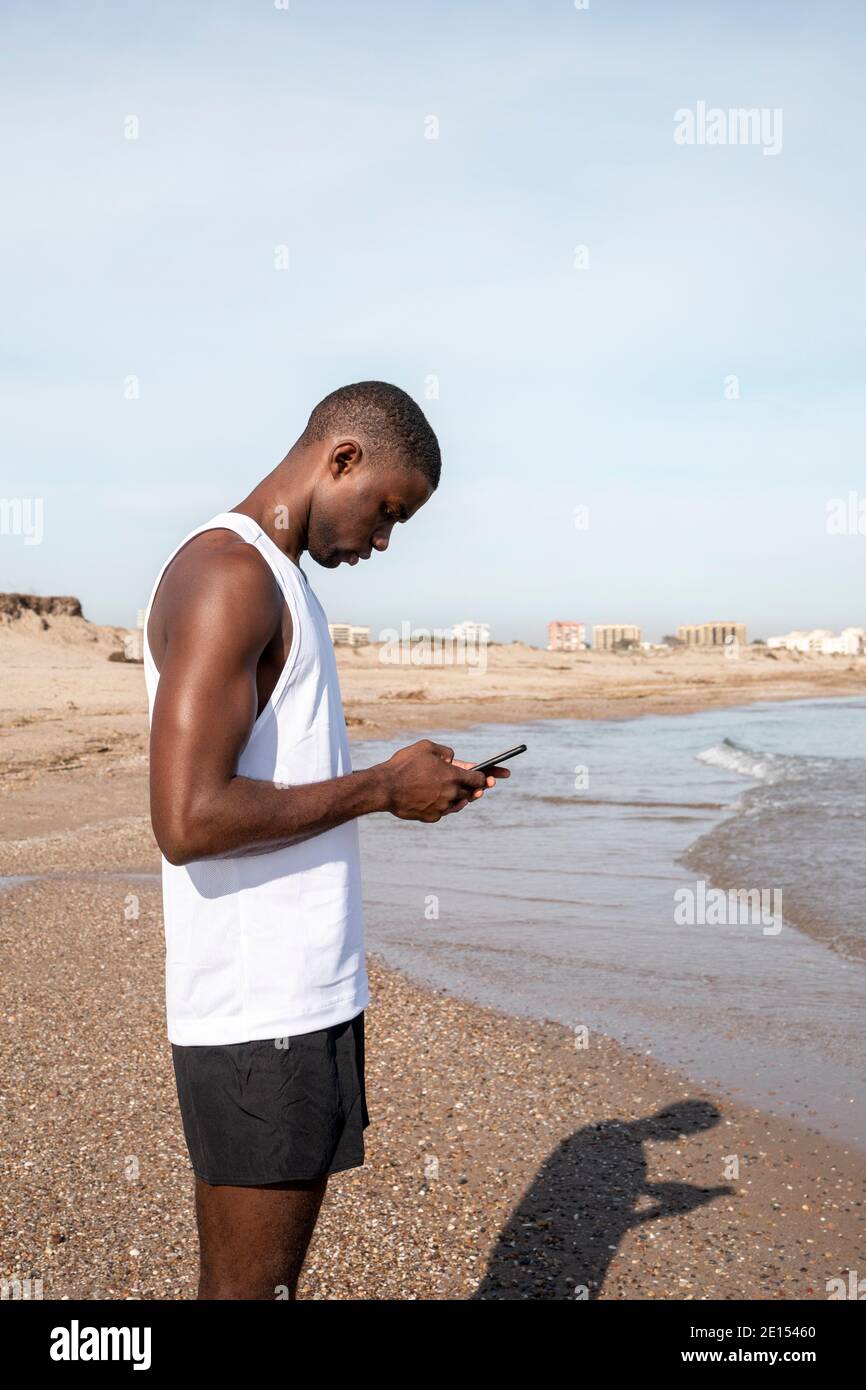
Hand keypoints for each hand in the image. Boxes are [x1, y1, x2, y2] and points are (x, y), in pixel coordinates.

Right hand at [381, 740, 503, 821]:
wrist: (384, 788)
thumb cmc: (404, 765)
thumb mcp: (425, 748)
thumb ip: (445, 752)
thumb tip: (453, 759)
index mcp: (452, 776)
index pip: (478, 779)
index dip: (487, 777)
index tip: (492, 777)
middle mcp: (451, 793)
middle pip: (470, 792)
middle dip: (475, 788)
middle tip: (481, 787)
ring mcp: (442, 807)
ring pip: (457, 802)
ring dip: (459, 797)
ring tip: (459, 792)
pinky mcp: (432, 817)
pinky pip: (442, 811)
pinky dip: (442, 805)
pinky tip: (437, 799)